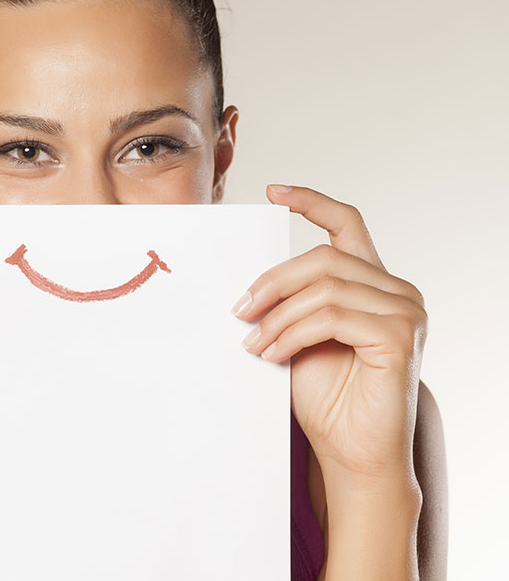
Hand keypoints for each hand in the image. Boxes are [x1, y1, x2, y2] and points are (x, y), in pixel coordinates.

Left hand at [232, 184, 427, 483]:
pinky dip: (293, 333)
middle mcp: (396, 290)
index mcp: (372, 284)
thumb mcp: (297, 336)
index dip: (311, 202)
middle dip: (272, 282)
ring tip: (252, 343)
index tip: (272, 191)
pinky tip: (272, 354)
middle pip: (323, 258)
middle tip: (239, 312)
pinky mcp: (399, 336)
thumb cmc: (325, 398)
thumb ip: (287, 303)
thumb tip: (244, 281)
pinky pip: (332, 316)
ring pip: (325, 287)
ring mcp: (405, 311)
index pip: (347, 224)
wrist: (350, 452)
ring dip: (277, 315)